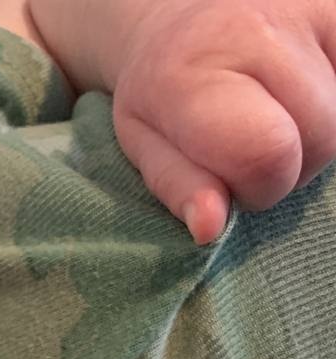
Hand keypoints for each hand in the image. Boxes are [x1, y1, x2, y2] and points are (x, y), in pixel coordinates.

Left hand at [33, 0, 335, 243]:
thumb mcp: (147, 143)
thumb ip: (180, 188)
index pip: (265, 154)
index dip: (260, 187)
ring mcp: (310, 9)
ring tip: (279, 116)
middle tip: (256, 146)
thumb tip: (209, 228)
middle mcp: (256, 30)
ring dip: (319, 134)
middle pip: (320, 139)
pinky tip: (305, 93)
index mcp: (192, 75)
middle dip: (292, 164)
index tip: (237, 181)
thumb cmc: (163, 91)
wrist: (180, 14)